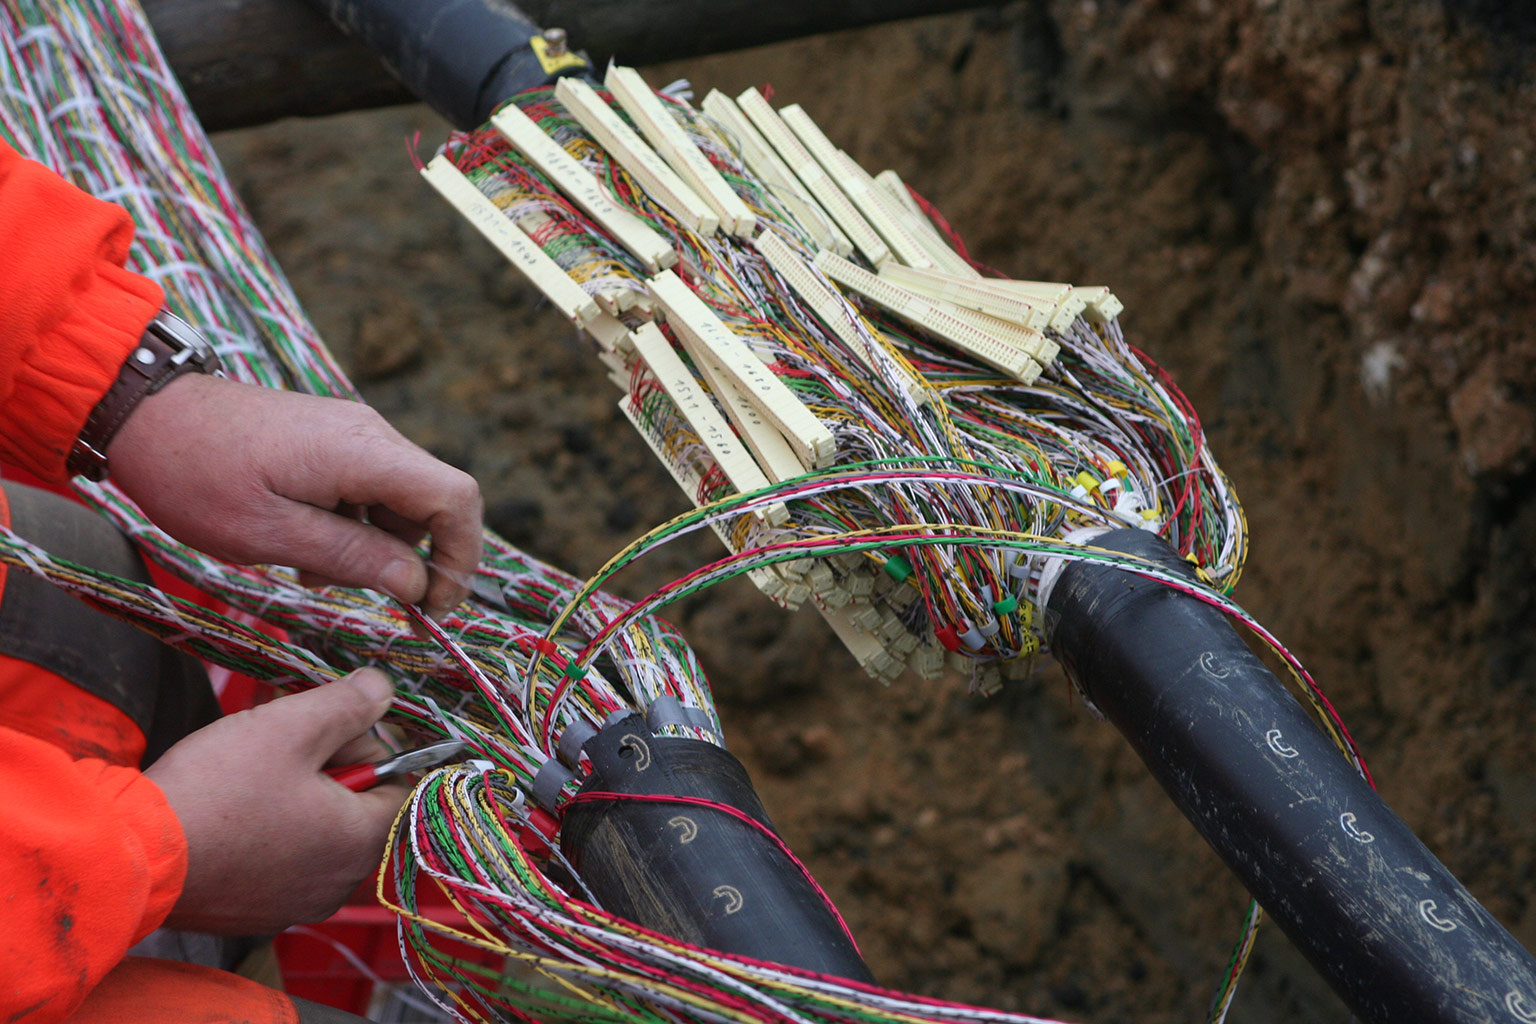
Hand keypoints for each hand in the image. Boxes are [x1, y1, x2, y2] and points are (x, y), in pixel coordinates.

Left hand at [107, 374, 481, 616]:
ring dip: (375, 547)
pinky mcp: (334, 439)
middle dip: (411, 560)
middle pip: (433, 503)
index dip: (462, 556)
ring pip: (401, 501)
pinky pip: (370, 488)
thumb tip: (417, 583)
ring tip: (313, 571)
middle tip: (365, 600)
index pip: (457, 498)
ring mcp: (354, 433)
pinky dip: (354, 526)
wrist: (144, 412)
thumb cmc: (196, 475)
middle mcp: (372, 435)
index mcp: (364, 453)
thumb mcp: (270, 535)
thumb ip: (351, 558)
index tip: (433, 606)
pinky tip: (305, 546)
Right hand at [143, 668, 410, 933]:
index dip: (372, 746)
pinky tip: (233, 808)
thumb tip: (384, 687)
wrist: (133, 855)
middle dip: (332, 768)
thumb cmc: (218, 789)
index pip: (402, 786)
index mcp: (361, 842)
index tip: (331, 727)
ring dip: (299, 796)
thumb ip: (348, 704)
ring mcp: (295, 904)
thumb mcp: (291, 726)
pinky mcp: (255, 912)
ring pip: (320, 833)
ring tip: (254, 771)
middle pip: (360, 809)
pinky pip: (283, 861)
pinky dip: (269, 831)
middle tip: (285, 743)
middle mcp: (339, 885)